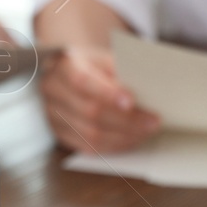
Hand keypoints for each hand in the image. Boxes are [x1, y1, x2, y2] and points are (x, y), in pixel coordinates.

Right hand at [39, 44, 160, 153]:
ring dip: (124, 136)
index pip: (82, 82)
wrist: (74, 71)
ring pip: (91, 134)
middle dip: (126, 120)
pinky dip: (115, 146)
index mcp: (63, 65)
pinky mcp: (60, 133)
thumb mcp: (106, 58)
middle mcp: (53, 90)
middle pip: (90, 112)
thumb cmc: (94, 64)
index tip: (131, 102)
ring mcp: (53, 115)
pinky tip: (132, 139)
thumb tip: (148, 93)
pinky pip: (90, 147)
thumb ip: (121, 73)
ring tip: (146, 132)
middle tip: (152, 122)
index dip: (107, 94)